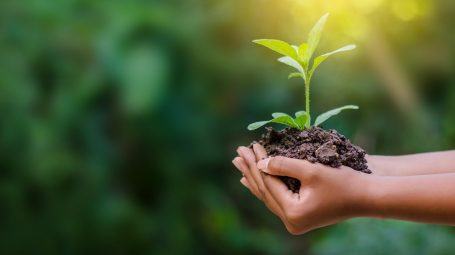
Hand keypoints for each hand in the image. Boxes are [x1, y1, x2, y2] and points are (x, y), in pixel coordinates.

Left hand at [233, 144, 369, 234]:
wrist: (366, 197)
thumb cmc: (343, 182)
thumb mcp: (311, 170)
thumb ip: (283, 165)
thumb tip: (260, 163)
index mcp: (293, 213)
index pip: (268, 184)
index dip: (258, 163)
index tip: (250, 145)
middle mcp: (291, 221)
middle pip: (264, 191)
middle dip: (251, 171)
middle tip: (238, 153)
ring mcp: (295, 221)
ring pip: (268, 196)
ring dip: (255, 178)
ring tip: (241, 164)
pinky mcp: (299, 216)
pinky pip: (276, 200)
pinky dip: (266, 187)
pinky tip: (254, 180)